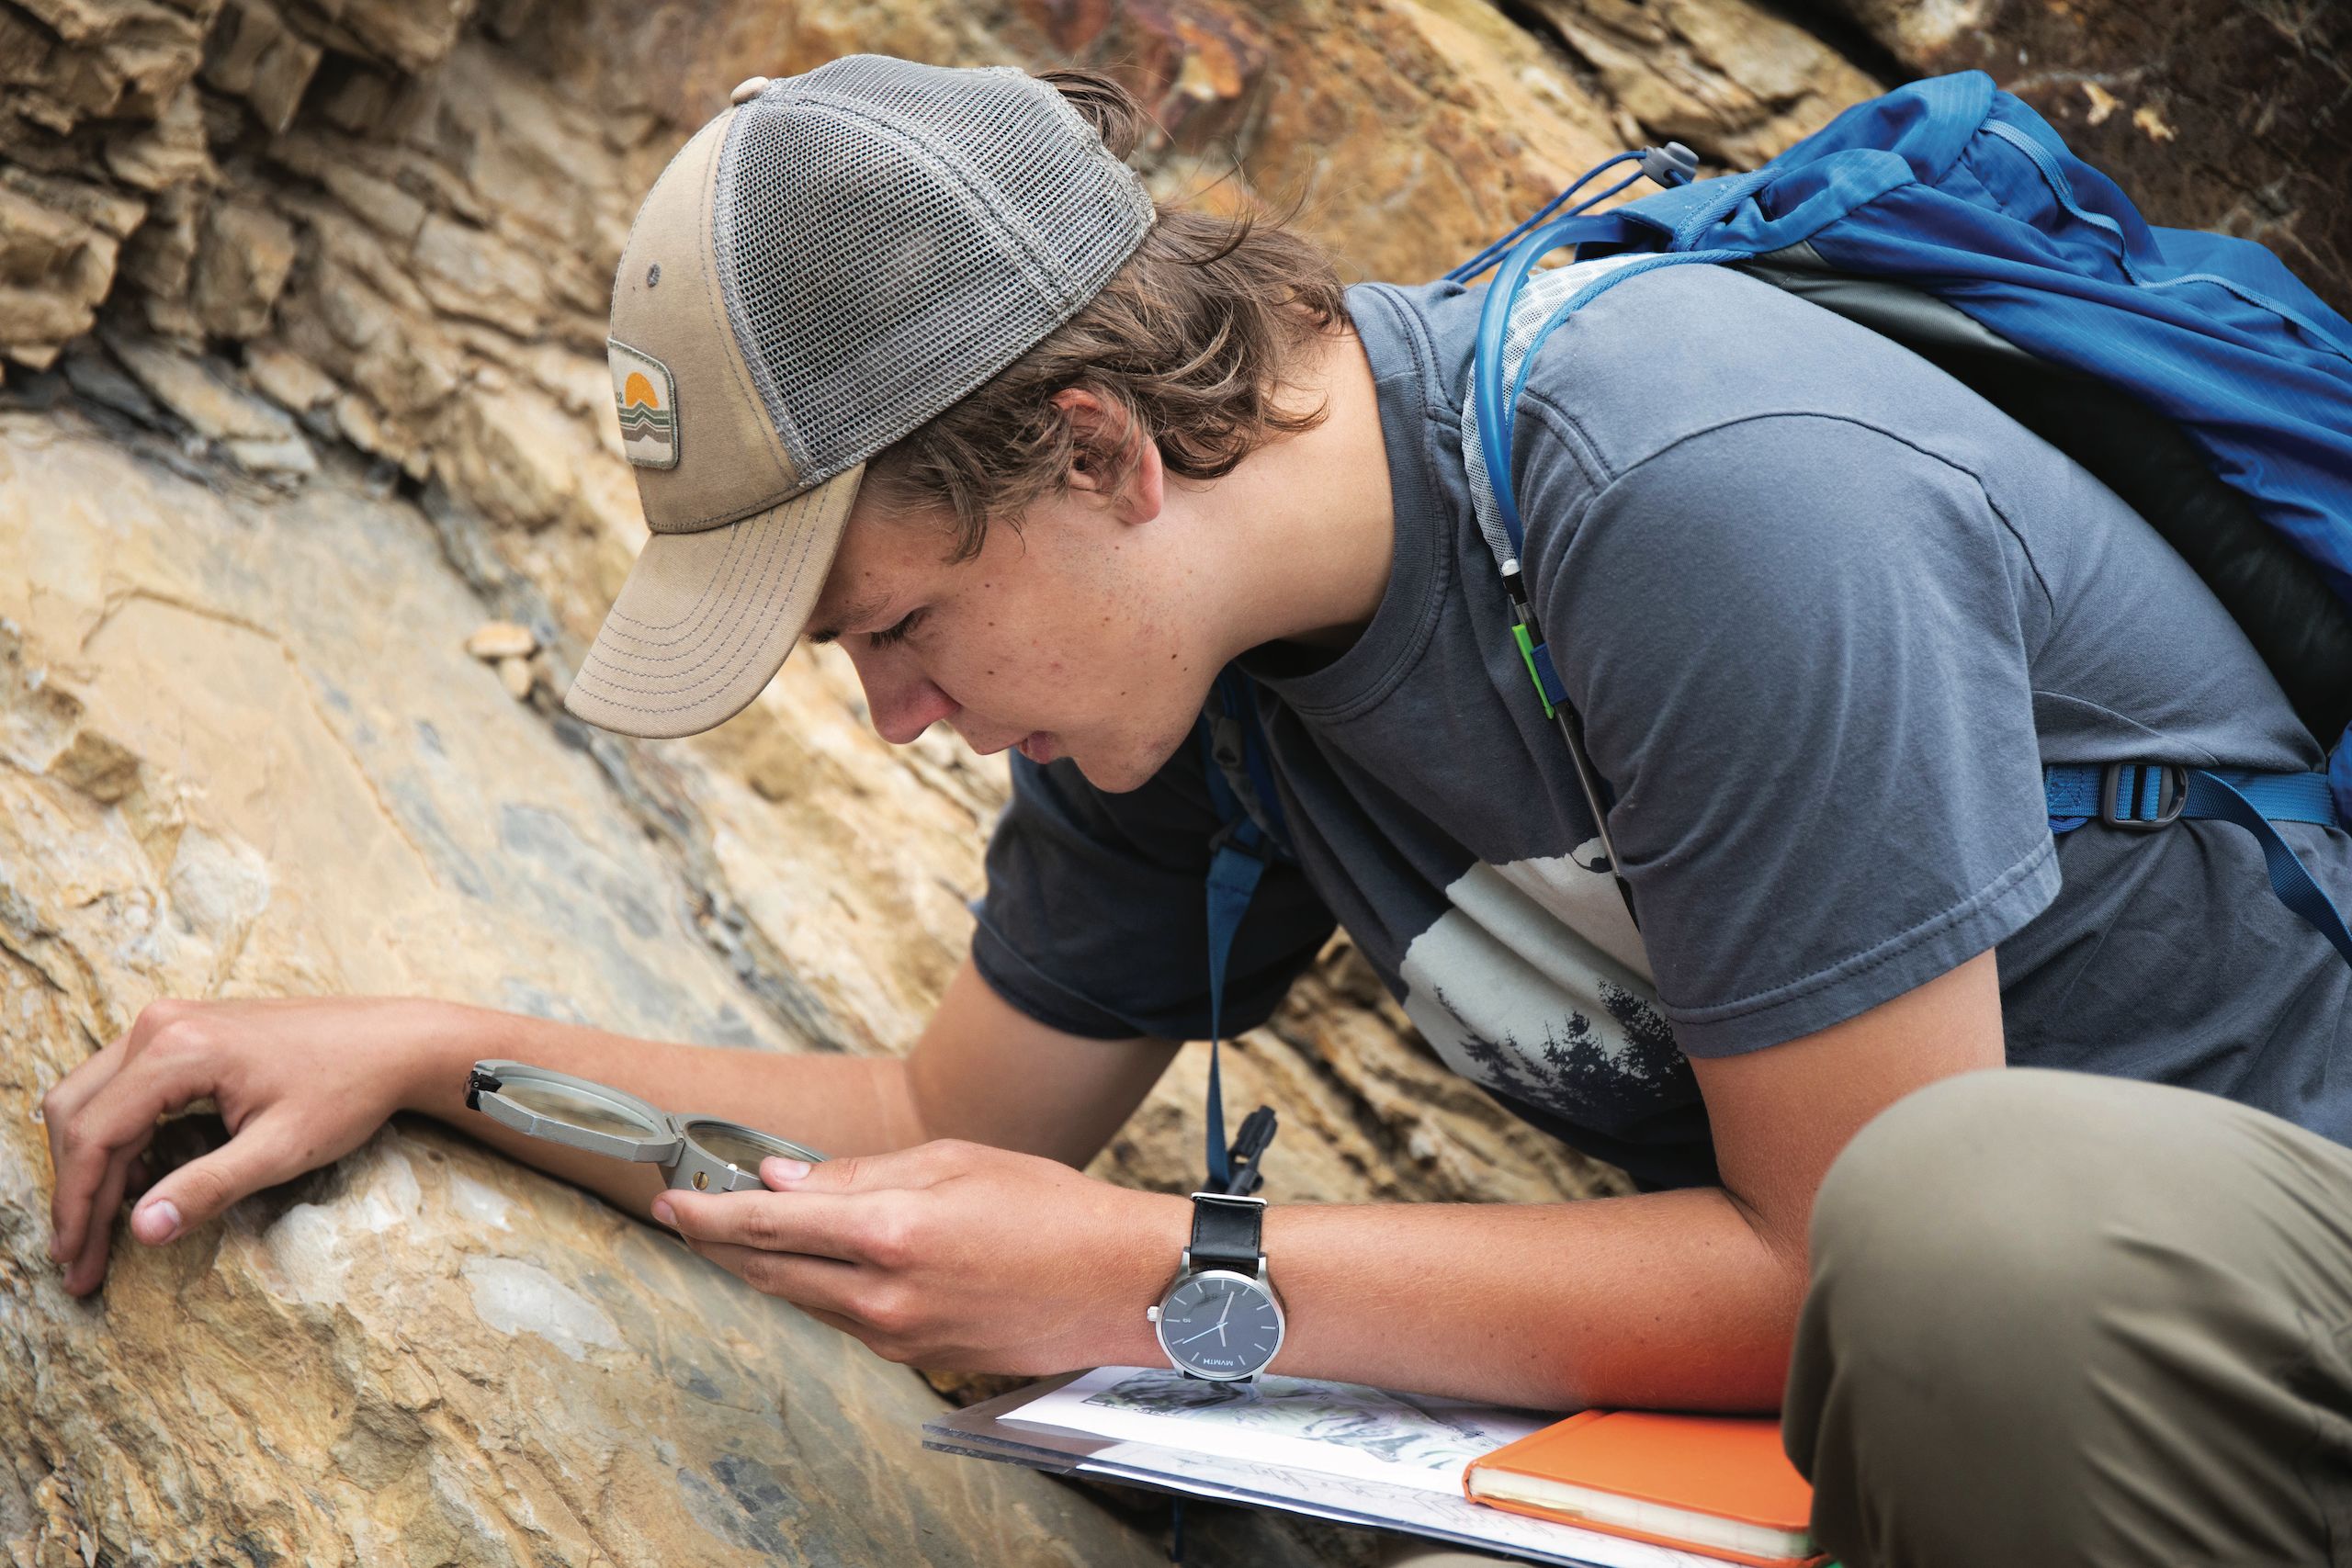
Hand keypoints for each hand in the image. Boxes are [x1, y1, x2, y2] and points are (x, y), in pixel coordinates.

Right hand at [42, 995, 450, 1295]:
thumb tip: (141, 1231)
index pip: (95, 1136)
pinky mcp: (185, 1031)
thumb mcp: (282, 1150)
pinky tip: (138, 1186)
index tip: (76, 1264)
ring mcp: (170, 1022)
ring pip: (91, 1100)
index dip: (77, 1207)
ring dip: (90, 1166)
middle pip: (77, 1115)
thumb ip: (208, 1188)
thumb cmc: (349, 1090)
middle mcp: (161, 1025)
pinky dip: (117, 1138)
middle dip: (74, 1192)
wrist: (396, 1042)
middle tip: (81, 1260)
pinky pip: (122, 1087)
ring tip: (103, 1234)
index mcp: (178, 1049)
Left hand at [651, 1139, 1189, 1374]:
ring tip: (747, 1230)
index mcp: (890, 1231)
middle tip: (688, 1212)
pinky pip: (844, 1318)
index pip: (767, 1226)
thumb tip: (785, 1181)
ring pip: (804, 1298)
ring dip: (768, 1266)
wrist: (1120, 1286)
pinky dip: (820, 1286)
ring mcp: (897, 1335)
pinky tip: (821, 1261)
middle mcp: (883, 1294)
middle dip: (720, 1243)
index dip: (707, 1213)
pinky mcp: (916, 1356)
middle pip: (769, 1272)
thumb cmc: (1052, 1211)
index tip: (671, 1198)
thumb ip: (859, 1173)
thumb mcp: (955, 1162)